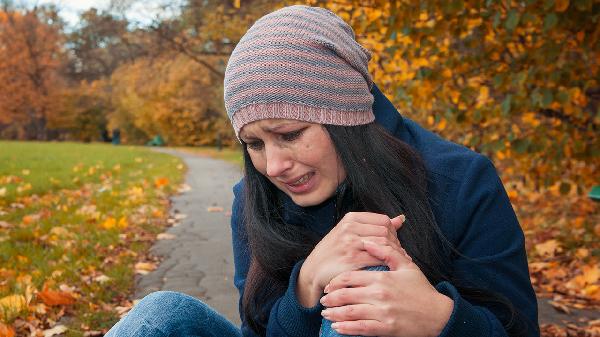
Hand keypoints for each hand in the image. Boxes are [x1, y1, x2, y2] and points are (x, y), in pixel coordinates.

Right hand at [296, 212, 404, 306]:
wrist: (313, 270)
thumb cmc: (334, 251)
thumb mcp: (350, 232)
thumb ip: (374, 225)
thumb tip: (400, 219)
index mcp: (350, 218)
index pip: (383, 220)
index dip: (393, 232)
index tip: (394, 243)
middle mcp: (349, 228)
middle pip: (385, 232)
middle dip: (395, 244)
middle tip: (398, 255)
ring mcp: (350, 244)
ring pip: (383, 245)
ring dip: (393, 255)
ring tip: (396, 262)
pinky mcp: (351, 260)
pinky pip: (377, 259)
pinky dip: (386, 265)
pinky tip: (388, 270)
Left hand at [319, 241, 453, 336]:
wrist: (438, 314)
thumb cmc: (421, 290)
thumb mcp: (407, 266)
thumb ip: (386, 252)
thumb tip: (369, 240)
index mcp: (382, 278)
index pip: (351, 277)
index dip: (336, 282)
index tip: (329, 285)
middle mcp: (380, 295)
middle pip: (346, 295)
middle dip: (331, 298)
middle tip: (323, 299)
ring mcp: (382, 313)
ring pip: (351, 313)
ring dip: (335, 314)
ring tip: (326, 313)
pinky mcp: (386, 329)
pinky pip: (361, 329)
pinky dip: (347, 328)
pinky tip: (338, 327)